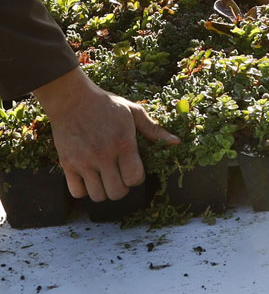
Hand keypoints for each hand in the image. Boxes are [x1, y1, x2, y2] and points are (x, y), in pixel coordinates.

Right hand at [33, 69, 178, 201]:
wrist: (71, 98)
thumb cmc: (106, 105)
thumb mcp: (133, 112)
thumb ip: (154, 130)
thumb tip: (176, 142)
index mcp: (123, 144)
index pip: (135, 178)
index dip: (137, 178)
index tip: (133, 170)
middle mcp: (103, 155)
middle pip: (117, 192)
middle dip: (122, 188)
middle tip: (119, 176)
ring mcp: (83, 161)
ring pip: (98, 195)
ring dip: (104, 190)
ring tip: (105, 178)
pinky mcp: (67, 164)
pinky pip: (77, 192)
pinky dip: (84, 190)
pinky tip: (89, 179)